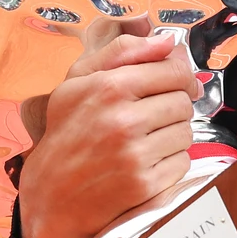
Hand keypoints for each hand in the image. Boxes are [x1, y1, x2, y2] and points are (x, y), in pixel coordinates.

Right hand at [16, 15, 201, 237]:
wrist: (50, 197)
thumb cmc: (65, 134)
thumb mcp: (77, 82)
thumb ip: (122, 52)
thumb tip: (168, 40)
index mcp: (109, 87)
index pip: (175, 72)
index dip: (180, 78)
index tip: (174, 85)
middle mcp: (124, 120)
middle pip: (184, 103)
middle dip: (173, 107)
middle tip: (153, 117)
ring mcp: (136, 155)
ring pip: (186, 133)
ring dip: (172, 135)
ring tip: (145, 141)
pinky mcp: (146, 185)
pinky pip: (182, 163)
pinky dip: (170, 163)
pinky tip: (146, 163)